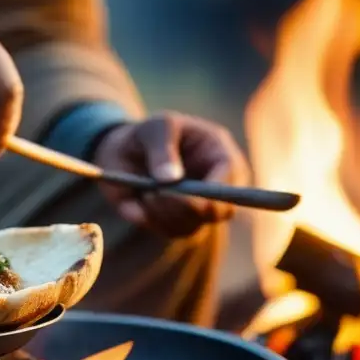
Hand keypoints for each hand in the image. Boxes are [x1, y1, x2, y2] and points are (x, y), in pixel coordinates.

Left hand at [92, 113, 249, 236]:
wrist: (127, 150)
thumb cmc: (150, 133)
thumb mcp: (154, 128)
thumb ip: (161, 148)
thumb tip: (170, 179)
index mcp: (221, 155)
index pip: (232, 183)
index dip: (214, 194)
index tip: (182, 194)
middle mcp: (218, 186)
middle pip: (218, 213)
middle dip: (182, 207)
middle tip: (152, 194)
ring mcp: (201, 207)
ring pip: (192, 227)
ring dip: (163, 214)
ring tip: (145, 193)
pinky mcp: (181, 222)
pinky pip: (171, 232)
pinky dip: (151, 221)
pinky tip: (139, 202)